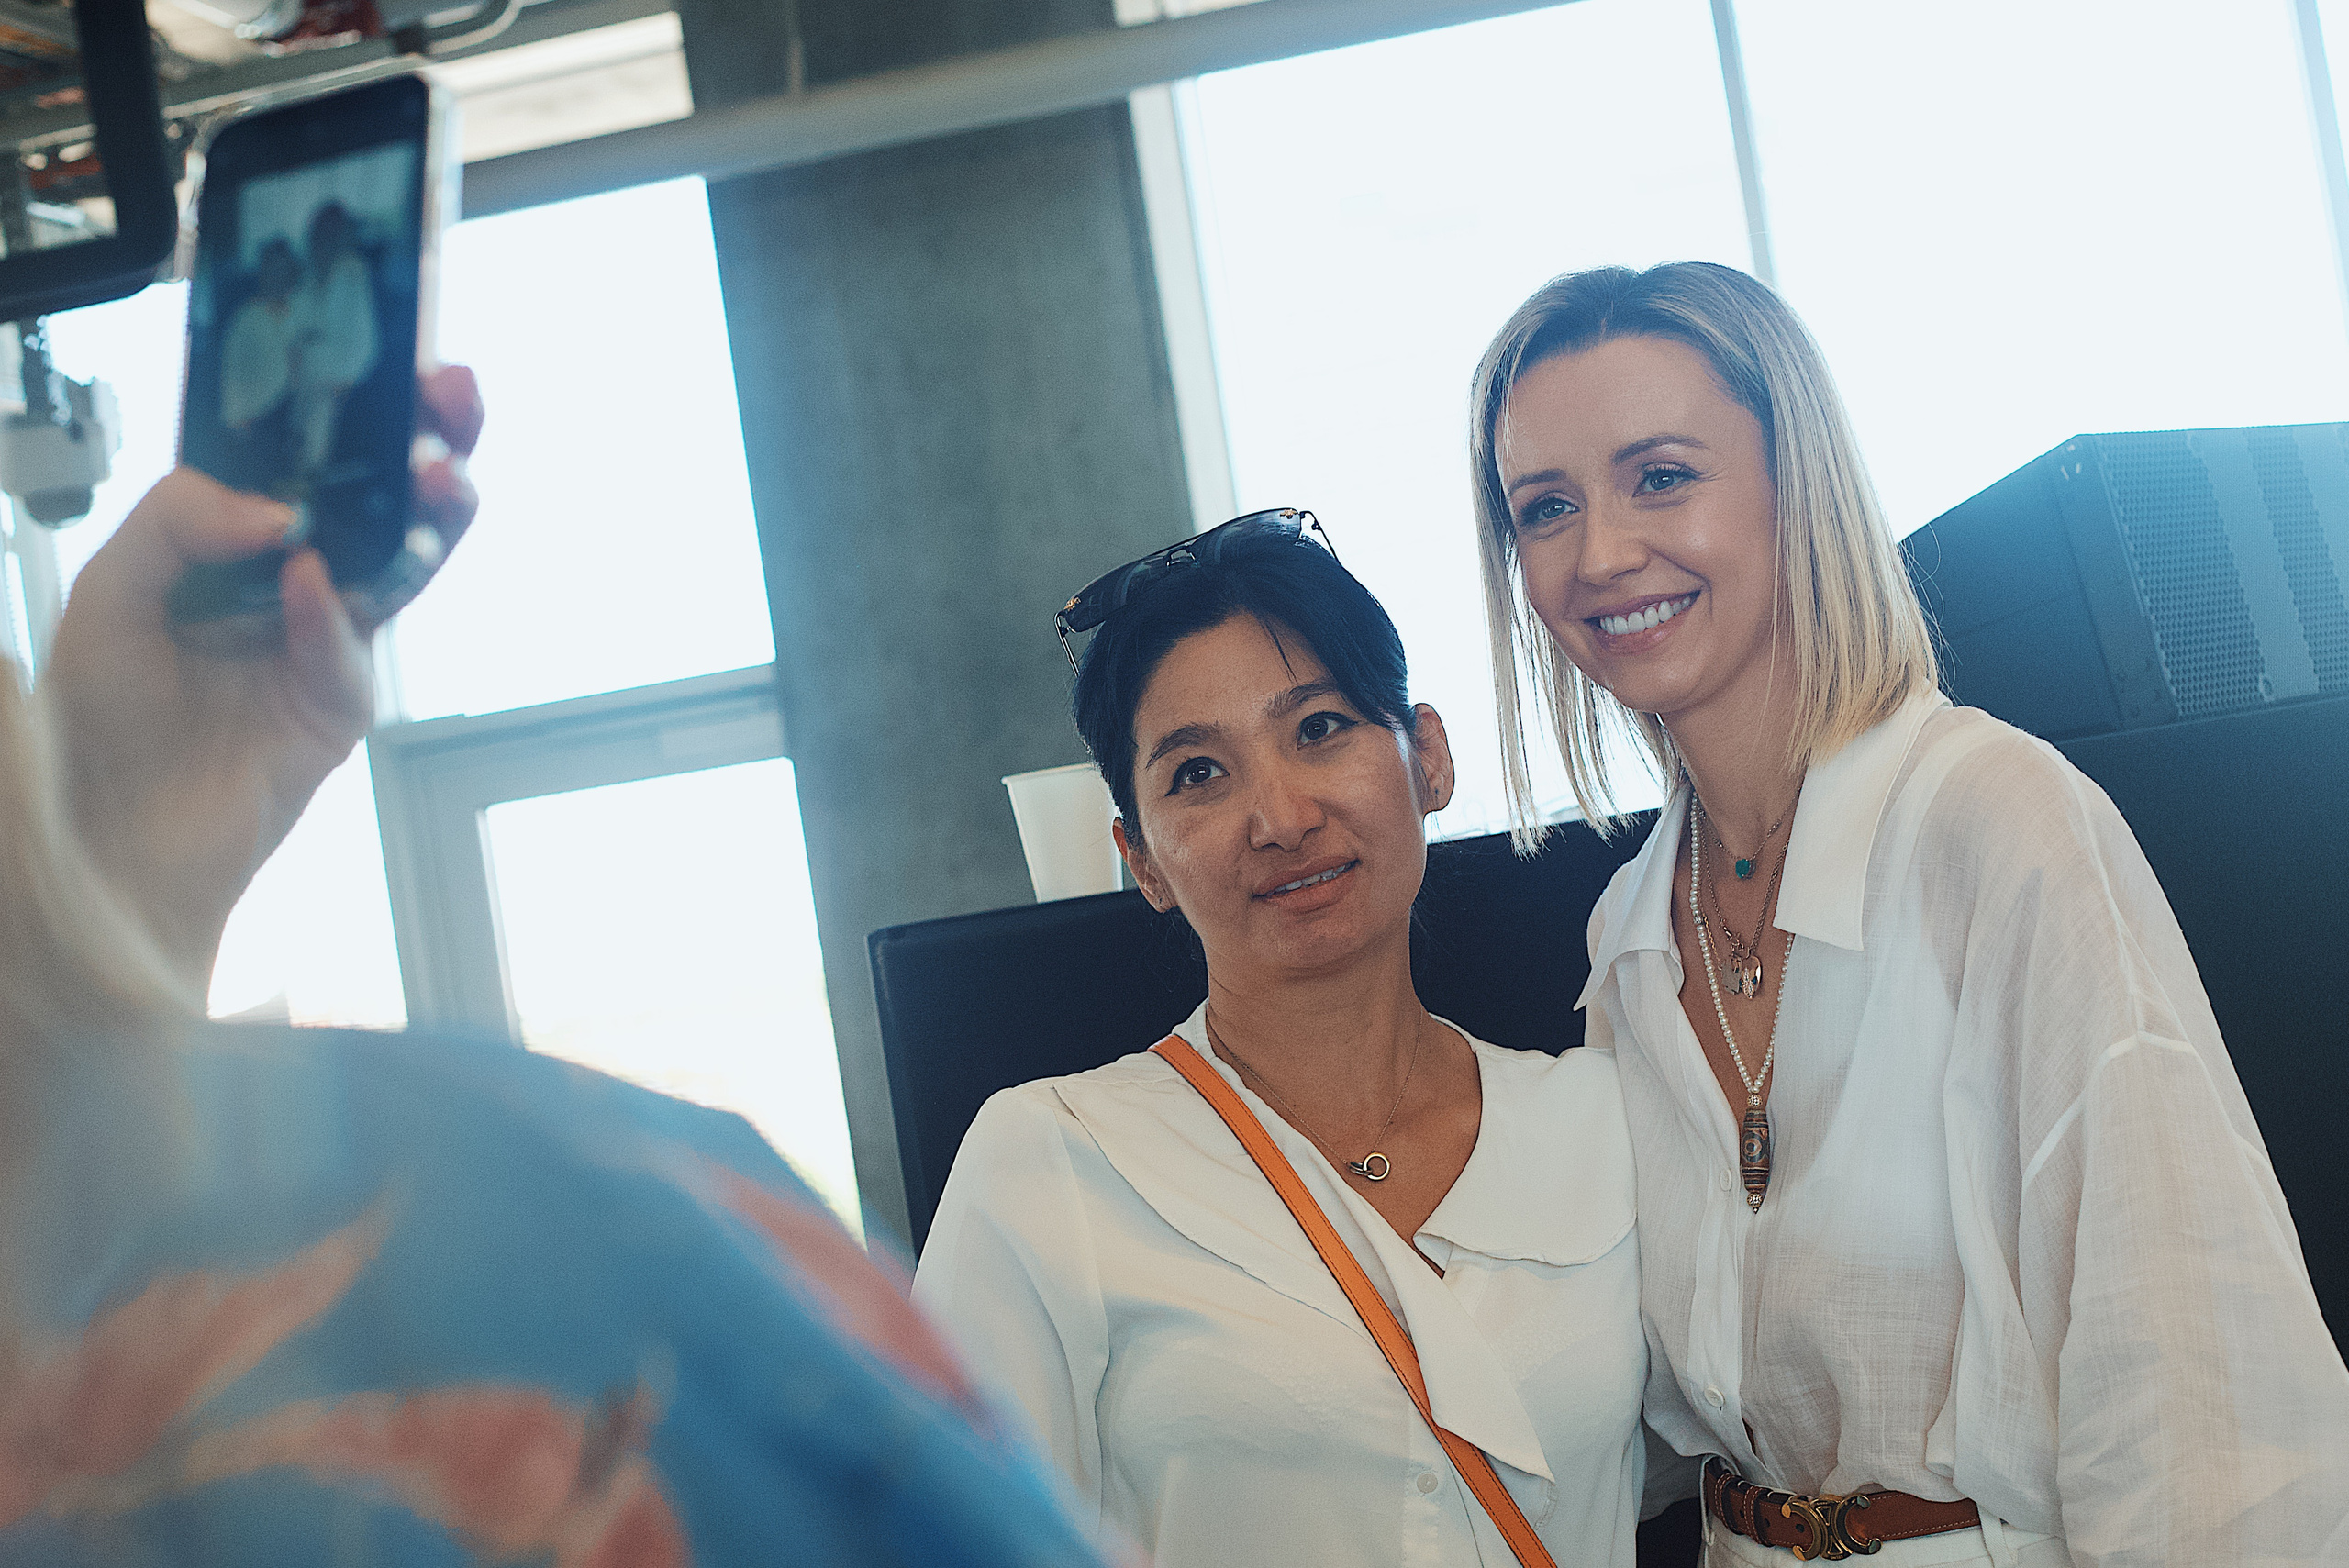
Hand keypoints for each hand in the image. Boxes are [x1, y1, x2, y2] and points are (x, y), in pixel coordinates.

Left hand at [45, 366, 482, 988]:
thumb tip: (276, 510)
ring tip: (435, 473)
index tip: (390, 355)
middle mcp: (293, 581)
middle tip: (452, 394)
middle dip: (428, 440)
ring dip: (426, 515)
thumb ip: (180, 522)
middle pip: (381, 498)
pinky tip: (309, 587)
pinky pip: (349, 650)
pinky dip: (329, 616)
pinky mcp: (337, 705)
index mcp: (237, 540)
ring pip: (400, 565)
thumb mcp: (110, 589)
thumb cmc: (101, 718)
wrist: (107, 834)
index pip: (311, 457)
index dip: (353, 406)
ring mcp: (326, 641)